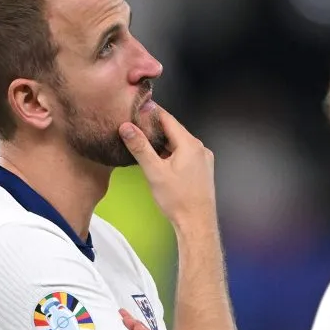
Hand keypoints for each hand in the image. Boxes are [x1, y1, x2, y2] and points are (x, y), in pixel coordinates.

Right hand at [119, 106, 216, 227]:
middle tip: (135, 123)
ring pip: (179, 143)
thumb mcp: (154, 172)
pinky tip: (158, 158)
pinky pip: (184, 154)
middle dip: (155, 127)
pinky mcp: (202, 170)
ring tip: (143, 140)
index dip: (152, 112)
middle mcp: (200, 149)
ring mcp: (203, 160)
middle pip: (174, 131)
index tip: (137, 106)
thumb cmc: (178, 200)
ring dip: (162, 141)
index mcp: (190, 145)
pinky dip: (171, 152)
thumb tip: (127, 127)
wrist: (197, 223)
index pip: (168, 119)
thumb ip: (140, 148)